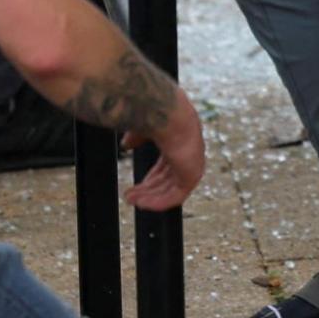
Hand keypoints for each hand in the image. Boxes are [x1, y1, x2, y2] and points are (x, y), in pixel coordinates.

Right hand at [123, 87, 205, 211]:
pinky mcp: (192, 175)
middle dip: (148, 189)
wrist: (167, 113)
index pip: (166, 165)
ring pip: (170, 189)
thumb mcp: (143, 126)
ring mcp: (191, 164)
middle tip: (131, 196)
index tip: (137, 185)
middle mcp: (188, 153)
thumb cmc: (156, 113)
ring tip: (133, 201)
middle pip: (167, 179)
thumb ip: (137, 137)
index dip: (151, 177)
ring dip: (151, 197)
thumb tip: (126, 145)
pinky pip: (175, 196)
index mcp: (179, 140)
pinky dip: (158, 202)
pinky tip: (142, 204)